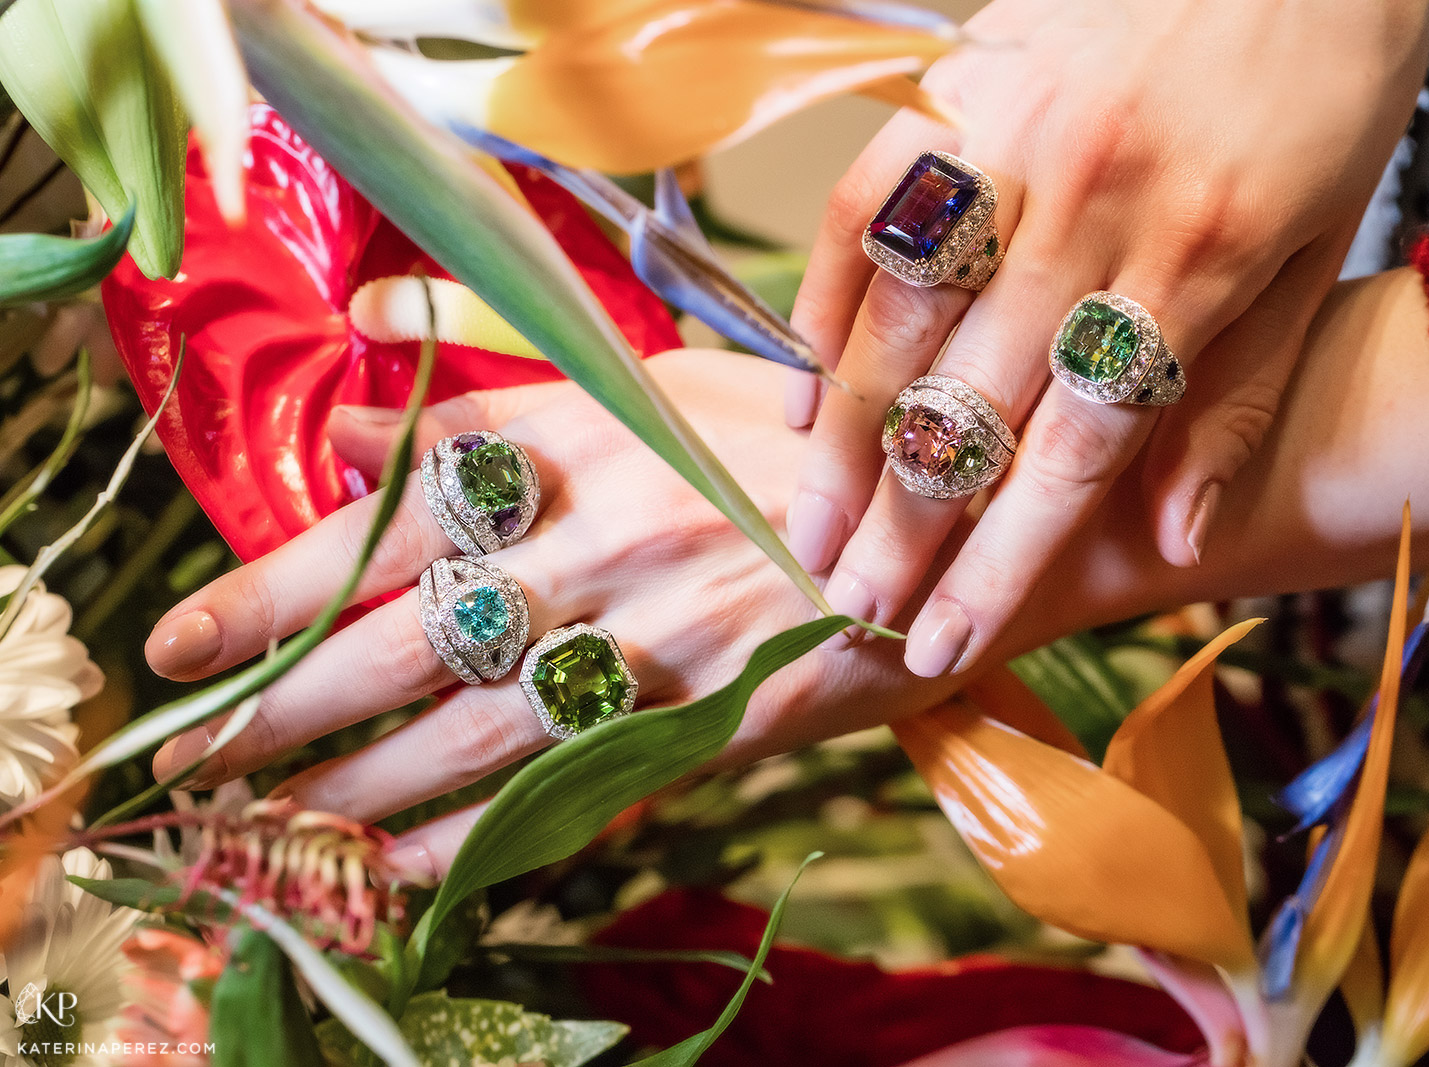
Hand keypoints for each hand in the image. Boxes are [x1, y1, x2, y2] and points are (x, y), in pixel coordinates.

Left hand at [143, 350, 960, 872]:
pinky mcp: (719, 720)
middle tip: (195, 759)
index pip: (393, 509)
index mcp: (587, 438)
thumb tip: (354, 428)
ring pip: (473, 728)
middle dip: (281, 704)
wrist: (972, 503)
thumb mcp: (663, 384)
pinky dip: (477, 840)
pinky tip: (402, 872)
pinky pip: (575, 791)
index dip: (277, 575)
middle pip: (405, 634)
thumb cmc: (810, 436)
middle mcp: (607, 537)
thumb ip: (507, 401)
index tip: (185, 633)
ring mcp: (664, 637)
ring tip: (271, 832)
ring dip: (356, 787)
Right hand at [784, 0, 1428, 677]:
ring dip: (842, 444)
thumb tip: (1166, 541)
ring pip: (898, 324)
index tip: (940, 642)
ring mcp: (1011, 144)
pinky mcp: (957, 90)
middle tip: (847, 609)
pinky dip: (822, 309)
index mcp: (1197, 261)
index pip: (1073, 455)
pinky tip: (800, 394)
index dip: (999, 564)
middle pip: (972, 407)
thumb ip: (1237, 398)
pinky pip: (864, 215)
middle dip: (904, 529)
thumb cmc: (1325, 86)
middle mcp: (1090, 210)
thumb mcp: (1321, 249)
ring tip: (806, 531)